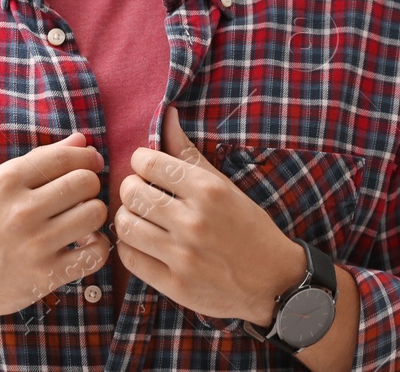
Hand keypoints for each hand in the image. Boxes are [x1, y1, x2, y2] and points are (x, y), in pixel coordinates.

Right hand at [0, 131, 109, 323]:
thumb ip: (38, 161)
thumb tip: (81, 141)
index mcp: (6, 181)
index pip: (64, 157)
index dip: (86, 157)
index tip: (90, 163)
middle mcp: (21, 210)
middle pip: (85, 182)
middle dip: (89, 184)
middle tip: (80, 195)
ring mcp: (35, 244)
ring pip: (94, 213)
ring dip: (94, 214)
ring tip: (81, 219)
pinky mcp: (45, 276)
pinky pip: (95, 253)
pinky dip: (96, 246)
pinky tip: (83, 244)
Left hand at [113, 106, 303, 324]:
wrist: (274, 281)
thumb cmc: (248, 227)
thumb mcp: (224, 185)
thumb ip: (189, 153)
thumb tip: (167, 115)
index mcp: (208, 190)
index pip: (148, 163)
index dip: (140, 162)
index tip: (147, 169)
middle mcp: (194, 221)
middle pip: (131, 192)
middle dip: (131, 188)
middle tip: (141, 193)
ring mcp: (183, 256)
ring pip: (124, 225)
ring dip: (126, 218)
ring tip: (139, 218)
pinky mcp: (175, 285)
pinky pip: (130, 258)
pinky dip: (129, 247)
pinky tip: (142, 243)